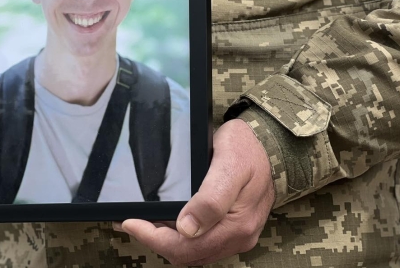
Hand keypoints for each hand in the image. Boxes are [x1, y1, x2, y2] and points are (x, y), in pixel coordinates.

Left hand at [116, 119, 273, 265]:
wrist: (270, 144)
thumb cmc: (248, 150)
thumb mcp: (229, 166)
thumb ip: (211, 199)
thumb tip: (187, 228)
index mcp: (236, 226)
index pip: (187, 248)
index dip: (154, 239)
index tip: (131, 222)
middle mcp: (237, 237)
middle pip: (187, 254)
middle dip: (154, 240)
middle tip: (129, 221)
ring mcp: (234, 234)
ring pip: (192, 251)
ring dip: (164, 239)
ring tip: (140, 221)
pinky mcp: (231, 228)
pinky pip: (200, 241)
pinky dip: (177, 235)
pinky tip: (163, 220)